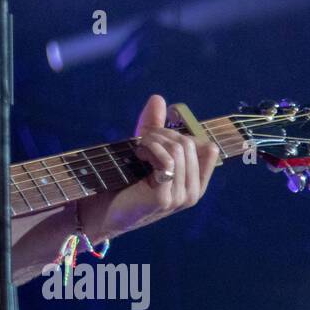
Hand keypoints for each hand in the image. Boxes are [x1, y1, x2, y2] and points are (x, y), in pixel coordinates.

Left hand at [79, 94, 219, 240]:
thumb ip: (154, 127)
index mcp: (195, 184)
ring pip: (178, 149)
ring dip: (153, 140)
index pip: (208, 149)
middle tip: (141, 138)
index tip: (157, 135)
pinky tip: (137, 155)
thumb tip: (158, 98)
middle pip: (189, 144)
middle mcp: (193, 194)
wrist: (100, 212)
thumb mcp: (145, 152)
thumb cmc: (123, 182)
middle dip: (163, 133)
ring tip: (138, 147)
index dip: (183, 134)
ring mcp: (180, 198)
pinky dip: (150, 149)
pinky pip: (167, 160)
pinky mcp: (164, 199)